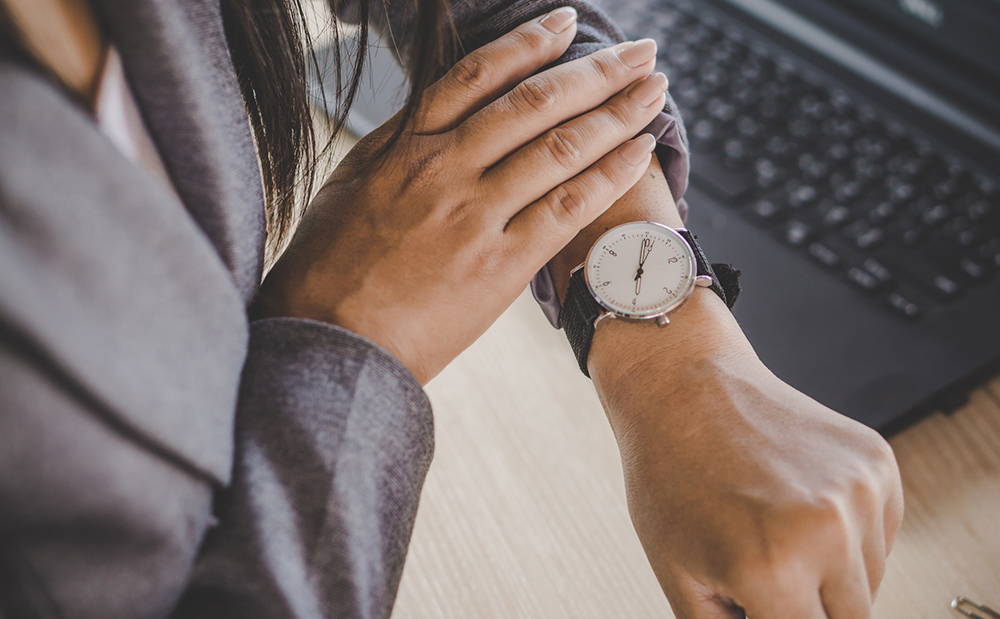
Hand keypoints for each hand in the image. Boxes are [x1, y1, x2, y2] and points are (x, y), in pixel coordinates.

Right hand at [256, 7, 669, 383]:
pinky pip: (566, 210)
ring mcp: (475, 216)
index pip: (479, 75)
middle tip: (641, 52)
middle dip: (597, 71)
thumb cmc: (328, 269)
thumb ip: (397, 146)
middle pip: (536, 103)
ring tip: (655, 91)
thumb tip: (430, 113)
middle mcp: (445, 170)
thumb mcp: (350, 186)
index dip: (531, 43)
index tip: (568, 24)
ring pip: (559, 148)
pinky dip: (609, 176)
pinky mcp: (499, 265)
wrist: (328, 340)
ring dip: (617, 114)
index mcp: (406, 146)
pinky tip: (640, 152)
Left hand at [590, 291, 903, 618]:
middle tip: (765, 581)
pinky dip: (849, 537)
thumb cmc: (670, 471)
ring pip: (870, 582)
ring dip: (832, 577)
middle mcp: (825, 528)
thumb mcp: (681, 576)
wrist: (683, 386)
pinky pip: (881, 535)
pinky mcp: (877, 463)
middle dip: (806, 610)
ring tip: (774, 534)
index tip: (765, 610)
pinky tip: (797, 508)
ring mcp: (858, 490)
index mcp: (771, 565)